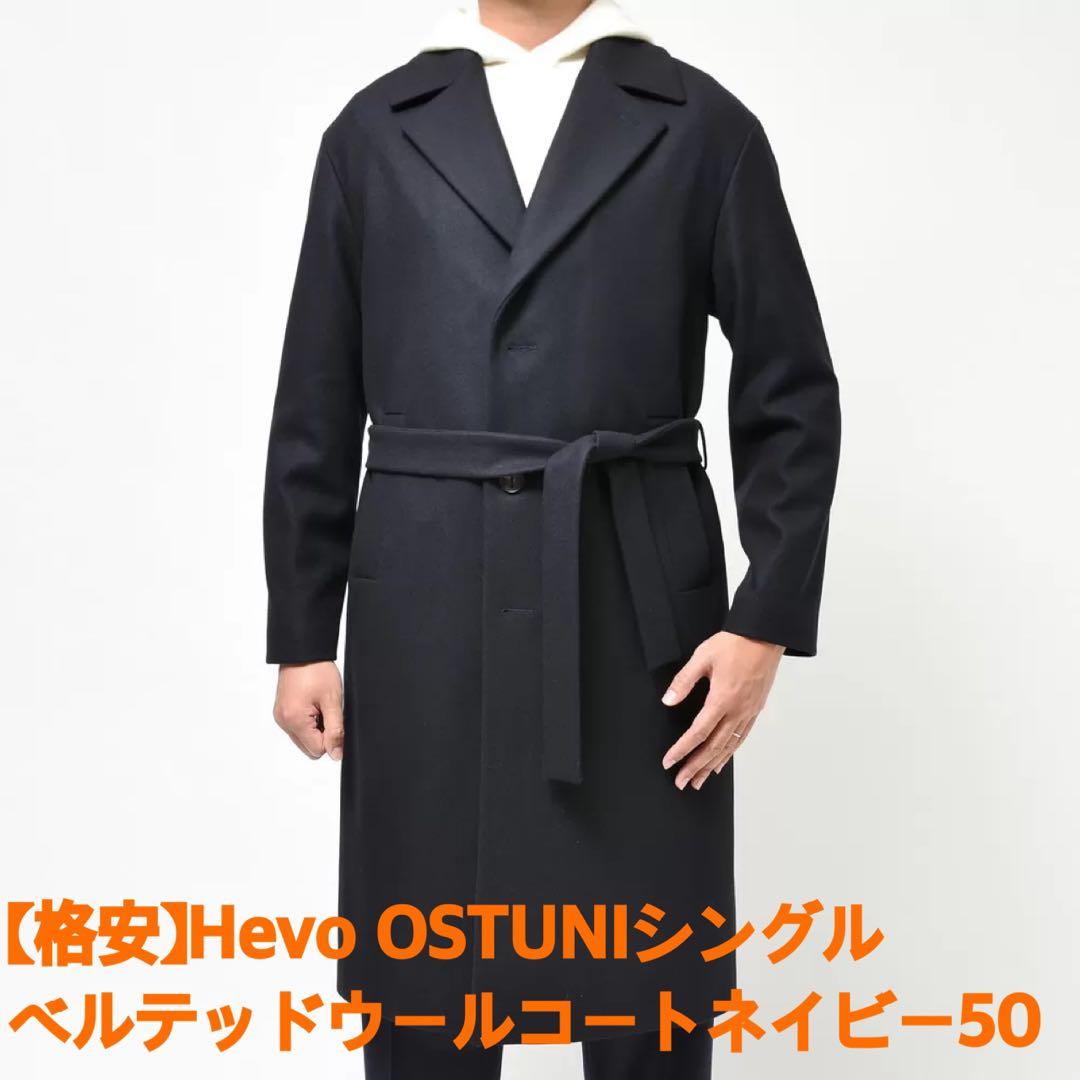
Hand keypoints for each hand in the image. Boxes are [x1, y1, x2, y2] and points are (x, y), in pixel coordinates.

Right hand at [273, 661, 344, 760]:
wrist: (302, 652)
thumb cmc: (316, 671)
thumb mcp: (333, 701)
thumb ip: (336, 730)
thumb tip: (336, 754)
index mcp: (294, 721)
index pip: (317, 750)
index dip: (332, 737)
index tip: (334, 717)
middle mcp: (284, 722)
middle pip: (309, 747)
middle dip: (323, 733)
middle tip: (327, 710)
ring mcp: (281, 717)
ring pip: (304, 738)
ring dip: (316, 727)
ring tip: (319, 705)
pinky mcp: (281, 712)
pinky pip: (297, 727)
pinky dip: (308, 721)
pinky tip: (313, 704)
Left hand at [660, 631, 782, 789]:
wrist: (765, 635)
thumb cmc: (734, 643)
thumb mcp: (702, 658)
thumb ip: (683, 681)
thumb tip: (668, 701)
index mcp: (722, 699)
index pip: (697, 733)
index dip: (682, 750)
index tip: (669, 763)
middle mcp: (737, 710)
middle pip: (713, 747)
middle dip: (696, 767)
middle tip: (682, 783)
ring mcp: (749, 711)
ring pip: (729, 746)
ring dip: (712, 766)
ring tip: (699, 781)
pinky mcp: (756, 709)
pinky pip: (741, 737)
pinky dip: (730, 753)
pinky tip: (722, 761)